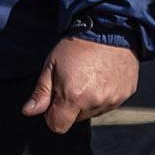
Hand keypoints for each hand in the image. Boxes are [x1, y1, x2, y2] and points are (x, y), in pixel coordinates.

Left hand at [23, 37, 140, 134]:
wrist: (109, 28)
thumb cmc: (78, 45)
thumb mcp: (52, 65)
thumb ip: (41, 93)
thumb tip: (29, 111)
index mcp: (73, 97)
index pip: (58, 126)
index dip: (53, 115)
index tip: (55, 100)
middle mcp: (95, 102)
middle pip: (77, 119)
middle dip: (72, 106)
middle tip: (74, 82)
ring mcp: (113, 99)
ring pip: (94, 111)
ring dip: (90, 101)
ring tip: (91, 77)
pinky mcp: (126, 93)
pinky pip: (111, 102)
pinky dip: (106, 94)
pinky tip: (104, 76)